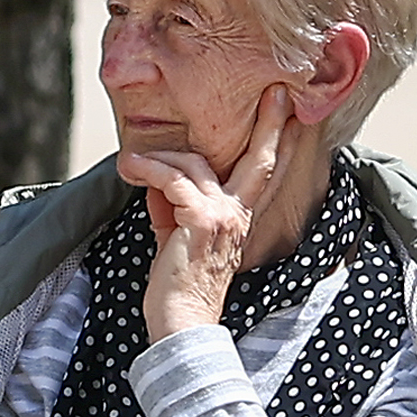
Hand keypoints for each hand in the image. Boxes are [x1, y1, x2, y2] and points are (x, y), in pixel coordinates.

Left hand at [116, 88, 294, 340]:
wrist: (180, 324)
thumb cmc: (175, 288)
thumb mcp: (174, 238)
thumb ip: (172, 207)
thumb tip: (156, 180)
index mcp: (237, 218)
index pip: (262, 173)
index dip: (277, 141)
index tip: (286, 111)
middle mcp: (237, 214)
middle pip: (260, 159)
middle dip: (270, 123)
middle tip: (275, 93)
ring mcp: (222, 216)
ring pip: (193, 164)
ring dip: (158, 159)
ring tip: (131, 162)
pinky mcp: (200, 220)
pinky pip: (172, 178)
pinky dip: (148, 170)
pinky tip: (130, 169)